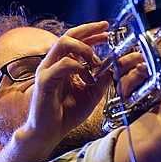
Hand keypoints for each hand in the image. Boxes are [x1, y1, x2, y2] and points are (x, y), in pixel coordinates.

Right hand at [17, 21, 141, 148]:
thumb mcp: (92, 94)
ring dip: (85, 49)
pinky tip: (88, 79)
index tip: (106, 31)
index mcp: (64, 64)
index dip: (91, 33)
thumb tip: (115, 67)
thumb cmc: (67, 113)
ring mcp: (47, 70)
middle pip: (68, 35)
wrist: (51, 131)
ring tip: (96, 63)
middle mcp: (54, 63)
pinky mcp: (45, 81)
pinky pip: (63, 64)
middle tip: (105, 31)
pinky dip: (80, 68)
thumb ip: (102, 80)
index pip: (76, 40)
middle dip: (88, 30)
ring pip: (63, 43)